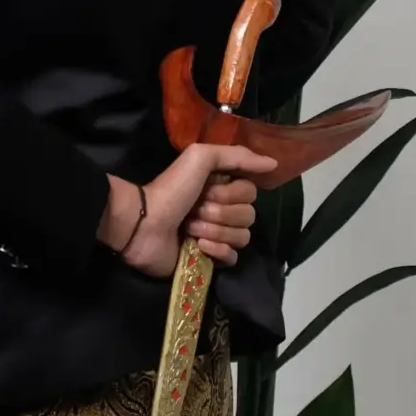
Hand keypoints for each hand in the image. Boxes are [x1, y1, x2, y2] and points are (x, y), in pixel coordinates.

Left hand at [119, 144, 277, 278]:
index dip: (232, 193)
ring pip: (242, 237)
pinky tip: (198, 246)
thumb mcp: (200, 158)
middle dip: (220, 213)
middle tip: (195, 210)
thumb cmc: (171, 189)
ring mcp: (216, 235)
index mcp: (221, 187)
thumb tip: (272, 163)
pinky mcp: (209, 259)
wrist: (143, 223)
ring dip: (215, 231)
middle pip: (249, 216)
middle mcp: (221, 209)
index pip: (251, 193)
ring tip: (190, 228)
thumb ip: (237, 156)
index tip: (208, 190)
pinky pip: (233, 257)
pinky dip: (217, 251)